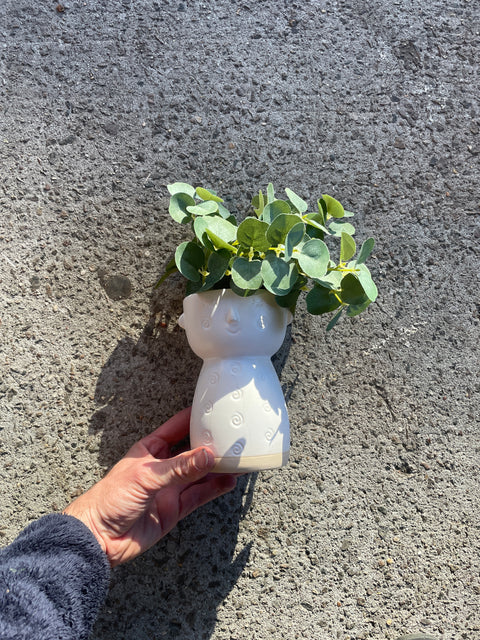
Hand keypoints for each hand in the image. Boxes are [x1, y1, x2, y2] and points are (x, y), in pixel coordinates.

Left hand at [64, 408, 236, 566]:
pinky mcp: (175, 509)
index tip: (215, 409)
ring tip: (240, 459)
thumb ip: (179, 468)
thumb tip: (206, 456)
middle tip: (235, 437)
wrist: (98, 538)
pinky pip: (199, 495)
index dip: (196, 418)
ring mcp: (170, 488)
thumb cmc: (109, 499)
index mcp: (151, 449)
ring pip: (200, 474)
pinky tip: (229, 481)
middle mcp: (163, 466)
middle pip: (193, 451)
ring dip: (218, 467)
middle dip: (213, 444)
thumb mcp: (145, 476)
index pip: (178, 427)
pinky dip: (215, 488)